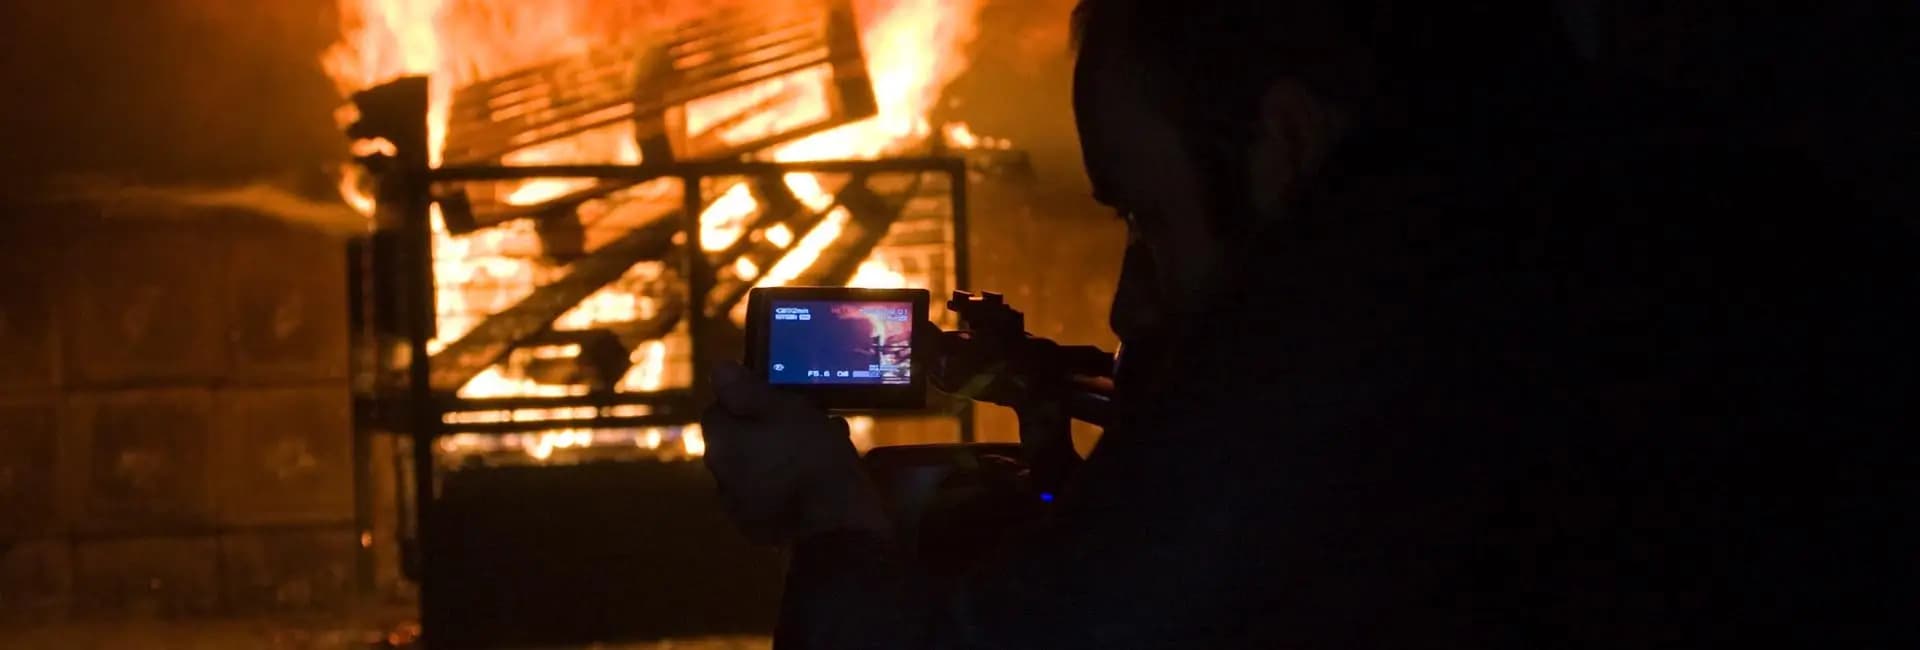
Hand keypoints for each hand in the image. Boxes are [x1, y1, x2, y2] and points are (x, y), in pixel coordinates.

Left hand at [701, 362, 890, 544]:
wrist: (836, 527)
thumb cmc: (812, 458)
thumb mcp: (786, 411)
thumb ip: (748, 391)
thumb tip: (716, 368)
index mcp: (722, 443)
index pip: (718, 409)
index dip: (747, 401)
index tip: (781, 401)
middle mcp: (720, 476)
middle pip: (738, 441)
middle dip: (766, 431)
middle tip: (807, 425)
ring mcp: (738, 508)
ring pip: (755, 468)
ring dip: (777, 458)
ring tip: (820, 453)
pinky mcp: (759, 529)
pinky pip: (768, 496)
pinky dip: (784, 487)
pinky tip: (814, 484)